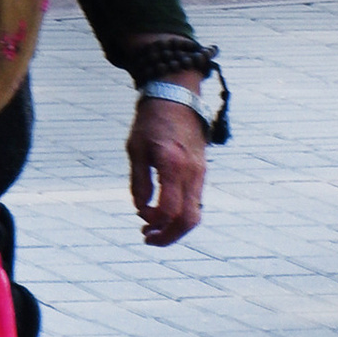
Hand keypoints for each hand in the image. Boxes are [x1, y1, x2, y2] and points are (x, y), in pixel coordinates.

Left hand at [126, 96, 206, 247]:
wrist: (176, 97)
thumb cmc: (151, 121)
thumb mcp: (135, 149)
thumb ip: (139, 182)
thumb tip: (142, 211)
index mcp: (173, 165)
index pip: (169, 210)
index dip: (154, 222)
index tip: (140, 220)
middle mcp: (192, 172)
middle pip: (189, 220)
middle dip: (169, 237)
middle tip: (148, 239)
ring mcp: (200, 173)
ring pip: (195, 214)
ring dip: (175, 228)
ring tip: (153, 230)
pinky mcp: (202, 172)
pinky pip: (195, 202)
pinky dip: (181, 215)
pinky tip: (163, 213)